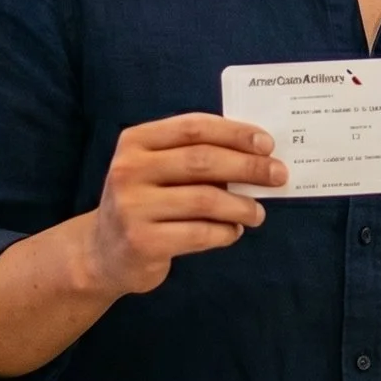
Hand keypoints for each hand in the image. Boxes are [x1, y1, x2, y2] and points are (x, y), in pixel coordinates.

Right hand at [80, 113, 284, 296]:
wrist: (102, 252)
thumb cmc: (144, 202)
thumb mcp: (157, 169)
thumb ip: (195, 155)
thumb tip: (257, 153)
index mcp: (135, 141)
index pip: (194, 127)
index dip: (235, 133)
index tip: (267, 144)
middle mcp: (128, 170)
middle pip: (202, 160)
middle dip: (249, 167)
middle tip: (278, 175)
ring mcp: (133, 207)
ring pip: (205, 200)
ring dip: (242, 205)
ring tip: (258, 213)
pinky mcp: (143, 242)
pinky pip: (200, 233)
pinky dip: (225, 232)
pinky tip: (233, 232)